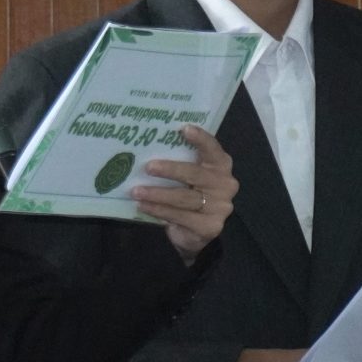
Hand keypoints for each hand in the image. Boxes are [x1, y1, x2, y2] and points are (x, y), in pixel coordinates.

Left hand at [132, 124, 235, 265]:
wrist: (196, 232)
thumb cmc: (189, 194)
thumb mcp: (187, 176)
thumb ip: (180, 162)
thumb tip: (146, 147)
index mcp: (220, 165)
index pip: (212, 149)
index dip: (200, 139)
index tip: (184, 129)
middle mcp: (225, 184)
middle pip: (195, 174)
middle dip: (170, 170)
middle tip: (148, 167)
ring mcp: (220, 207)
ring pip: (185, 198)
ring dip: (158, 194)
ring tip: (137, 191)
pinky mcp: (210, 226)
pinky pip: (180, 216)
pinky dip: (159, 210)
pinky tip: (144, 206)